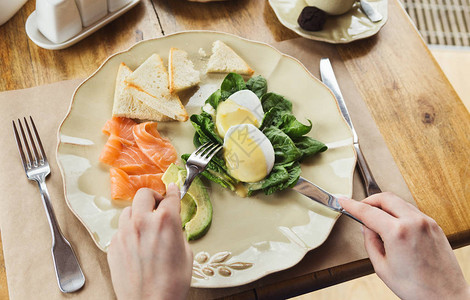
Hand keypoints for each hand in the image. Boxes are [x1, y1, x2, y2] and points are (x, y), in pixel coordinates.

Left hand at [107, 184, 192, 299]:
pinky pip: (121, 230)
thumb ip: (177, 233)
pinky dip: (129, 232)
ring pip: (128, 211)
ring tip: (145, 225)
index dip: (174, 191)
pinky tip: (137, 244)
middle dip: (153, 197)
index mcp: (166, 221)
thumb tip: (172, 227)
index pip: (170, 196)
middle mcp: (142, 222)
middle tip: (159, 205)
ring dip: (138, 214)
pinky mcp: (114, 246)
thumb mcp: (186, 253)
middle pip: (144, 195)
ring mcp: (125, 233)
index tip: (174, 189)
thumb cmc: (172, 283)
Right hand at [339, 192, 469, 299]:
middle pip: (385, 198)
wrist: (447, 296)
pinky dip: (398, 212)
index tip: (343, 200)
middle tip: (360, 209)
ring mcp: (426, 222)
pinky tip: (394, 225)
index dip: (352, 205)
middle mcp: (414, 222)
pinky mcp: (434, 225)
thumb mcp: (382, 267)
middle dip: (369, 200)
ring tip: (377, 221)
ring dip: (385, 206)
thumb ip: (370, 242)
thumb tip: (366, 227)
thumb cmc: (417, 288)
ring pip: (399, 202)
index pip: (368, 211)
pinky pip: (411, 210)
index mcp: (397, 233)